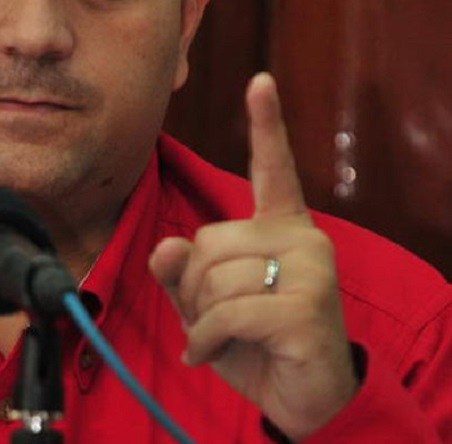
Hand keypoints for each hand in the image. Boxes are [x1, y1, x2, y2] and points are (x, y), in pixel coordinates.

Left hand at [149, 73, 358, 439]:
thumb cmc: (252, 339)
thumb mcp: (205, 301)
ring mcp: (311, 271)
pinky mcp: (306, 307)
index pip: (273, 169)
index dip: (266, 124)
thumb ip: (181, 268)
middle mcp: (303, 239)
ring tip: (220, 335)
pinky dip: (206, 339)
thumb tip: (167, 247)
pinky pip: (225, 312)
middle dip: (192, 287)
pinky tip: (213, 352)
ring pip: (213, 277)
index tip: (260, 81)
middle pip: (208, 241)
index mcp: (281, 227)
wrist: (302, 396)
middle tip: (212, 316)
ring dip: (199, 317)